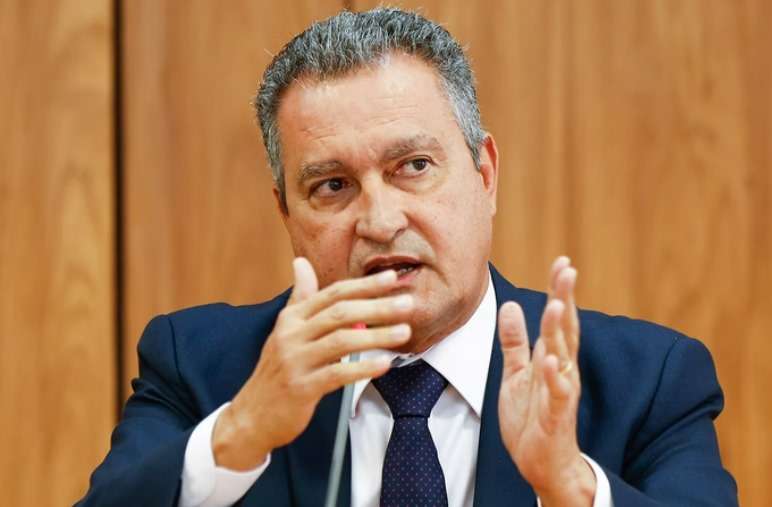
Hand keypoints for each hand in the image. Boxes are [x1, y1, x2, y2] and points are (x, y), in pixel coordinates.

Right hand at [212, 257, 412, 469]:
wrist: (252, 415)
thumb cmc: (277, 371)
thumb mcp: (285, 331)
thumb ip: (300, 298)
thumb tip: (301, 262)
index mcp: (292, 318)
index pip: (333, 294)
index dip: (364, 285)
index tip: (392, 277)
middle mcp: (292, 335)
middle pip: (340, 313)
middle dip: (377, 306)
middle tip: (408, 303)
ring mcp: (295, 361)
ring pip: (341, 341)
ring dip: (377, 336)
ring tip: (404, 332)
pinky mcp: (301, 388)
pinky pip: (337, 374)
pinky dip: (362, 368)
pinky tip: (384, 364)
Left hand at [497, 257, 595, 505]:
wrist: (542, 463)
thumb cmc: (532, 418)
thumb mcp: (516, 373)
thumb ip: (514, 342)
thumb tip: (510, 305)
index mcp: (552, 358)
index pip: (558, 318)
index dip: (559, 290)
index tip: (562, 261)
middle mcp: (561, 370)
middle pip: (565, 328)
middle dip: (565, 298)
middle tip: (567, 268)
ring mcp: (560, 392)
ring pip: (562, 356)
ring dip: (559, 330)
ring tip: (556, 303)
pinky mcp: (555, 416)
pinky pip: (556, 394)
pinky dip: (553, 376)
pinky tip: (550, 358)